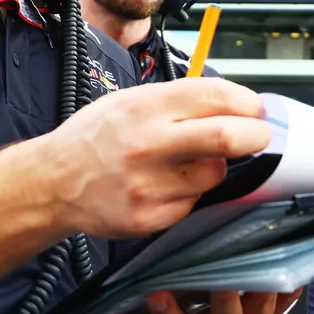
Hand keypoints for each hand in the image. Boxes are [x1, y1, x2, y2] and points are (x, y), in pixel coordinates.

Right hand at [42, 79, 269, 239]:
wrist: (54, 182)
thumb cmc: (98, 137)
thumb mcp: (132, 100)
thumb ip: (181, 101)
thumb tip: (238, 103)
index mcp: (146, 106)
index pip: (217, 96)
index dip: (248, 102)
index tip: (256, 109)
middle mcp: (148, 144)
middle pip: (227, 137)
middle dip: (256, 135)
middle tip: (260, 135)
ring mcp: (149, 185)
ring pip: (214, 174)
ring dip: (212, 167)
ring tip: (184, 163)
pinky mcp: (149, 218)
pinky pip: (193, 203)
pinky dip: (189, 194)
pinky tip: (163, 186)